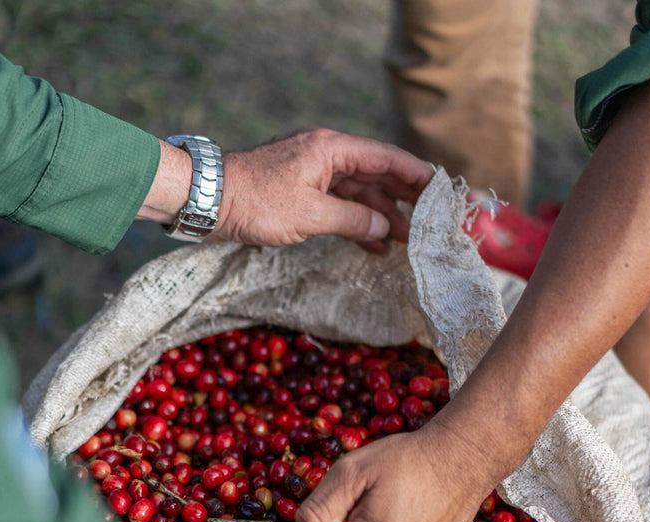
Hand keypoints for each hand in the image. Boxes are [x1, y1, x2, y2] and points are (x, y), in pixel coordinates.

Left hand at [212, 128, 432, 251]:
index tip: (441, 191)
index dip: (416, 175)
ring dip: (381, 215)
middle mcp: (326, 154)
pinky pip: (340, 203)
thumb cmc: (256, 203)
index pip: (386, 158)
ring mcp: (313, 172)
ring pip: (359, 192)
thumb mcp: (310, 215)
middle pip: (376, 174)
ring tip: (405, 241)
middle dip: (403, 200)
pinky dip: (357, 222)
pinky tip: (372, 244)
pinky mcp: (300, 191)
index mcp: (331, 149)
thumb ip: (352, 220)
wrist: (208, 201)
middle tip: (429, 223)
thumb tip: (384, 229)